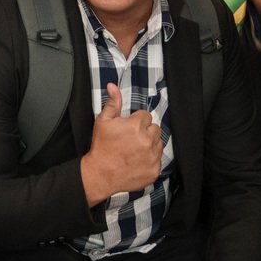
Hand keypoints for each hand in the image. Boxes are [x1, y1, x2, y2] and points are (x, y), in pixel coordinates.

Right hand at [80, 83, 163, 204]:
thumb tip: (113, 86)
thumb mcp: (103, 121)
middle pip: (155, 128)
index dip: (136, 121)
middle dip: (146, 131)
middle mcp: (147, 140)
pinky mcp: (154, 170)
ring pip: (159, 143)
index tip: (129, 129)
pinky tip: (138, 161)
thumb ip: (112, 103)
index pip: (146, 116)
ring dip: (150, 144)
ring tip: (135, 150)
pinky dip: (151, 159)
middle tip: (132, 139)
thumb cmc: (101, 147)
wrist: (100, 174)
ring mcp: (152, 156)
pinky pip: (159, 159)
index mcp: (136, 126)